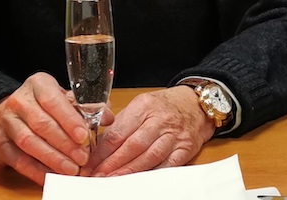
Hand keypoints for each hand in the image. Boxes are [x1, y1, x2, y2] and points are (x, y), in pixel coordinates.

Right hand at [0, 72, 110, 184]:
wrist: (8, 113)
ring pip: (29, 142)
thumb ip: (86, 107)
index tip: (84, 136)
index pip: (53, 101)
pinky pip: (18, 160)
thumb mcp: (65, 99)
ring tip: (71, 170)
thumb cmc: (44, 106)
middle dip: (64, 144)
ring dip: (52, 159)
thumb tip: (108, 117)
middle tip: (82, 158)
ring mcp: (6, 122)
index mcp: (38, 84)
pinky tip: (51, 177)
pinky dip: (36, 171)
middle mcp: (19, 101)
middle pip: (42, 124)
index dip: (69, 120)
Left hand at [83, 85, 213, 176]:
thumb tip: (98, 148)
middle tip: (97, 176)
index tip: (90, 164)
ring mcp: (174, 135)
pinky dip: (152, 174)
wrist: (196, 105)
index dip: (101, 152)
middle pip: (132, 146)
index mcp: (144, 106)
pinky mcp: (185, 148)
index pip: (118, 132)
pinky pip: (167, 165)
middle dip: (112, 164)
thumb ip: (121, 124)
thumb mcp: (140, 106)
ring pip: (148, 157)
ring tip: (112, 181)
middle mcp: (160, 120)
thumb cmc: (164, 106)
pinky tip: (138, 181)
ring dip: (128, 171)